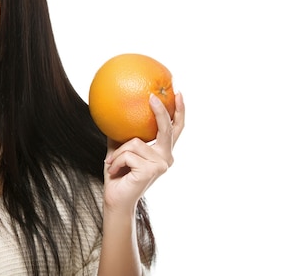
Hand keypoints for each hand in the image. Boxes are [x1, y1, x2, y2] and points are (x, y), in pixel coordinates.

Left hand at [103, 92, 184, 212]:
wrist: (115, 199)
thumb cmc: (118, 174)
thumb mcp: (119, 149)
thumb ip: (123, 132)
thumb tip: (115, 108)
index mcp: (162, 152)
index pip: (175, 129)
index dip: (179, 111)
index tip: (178, 93)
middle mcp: (166, 157)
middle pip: (166, 129)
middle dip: (161, 112)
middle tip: (152, 97)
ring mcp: (161, 164)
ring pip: (134, 142)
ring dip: (118, 152)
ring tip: (113, 165)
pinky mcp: (151, 170)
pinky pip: (128, 153)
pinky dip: (116, 160)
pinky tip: (115, 171)